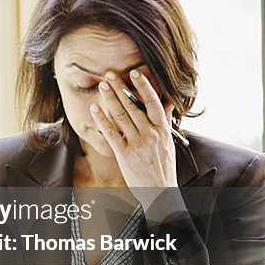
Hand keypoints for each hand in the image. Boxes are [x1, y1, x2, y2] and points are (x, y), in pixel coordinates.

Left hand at [89, 69, 178, 207]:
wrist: (160, 191)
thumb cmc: (163, 166)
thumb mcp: (169, 141)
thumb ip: (166, 120)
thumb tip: (168, 100)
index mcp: (163, 129)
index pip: (153, 102)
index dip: (143, 86)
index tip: (134, 72)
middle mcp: (150, 134)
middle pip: (133, 106)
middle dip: (120, 88)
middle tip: (109, 74)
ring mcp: (137, 144)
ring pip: (121, 116)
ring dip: (110, 99)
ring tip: (102, 85)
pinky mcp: (124, 154)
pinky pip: (111, 133)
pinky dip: (102, 119)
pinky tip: (95, 109)